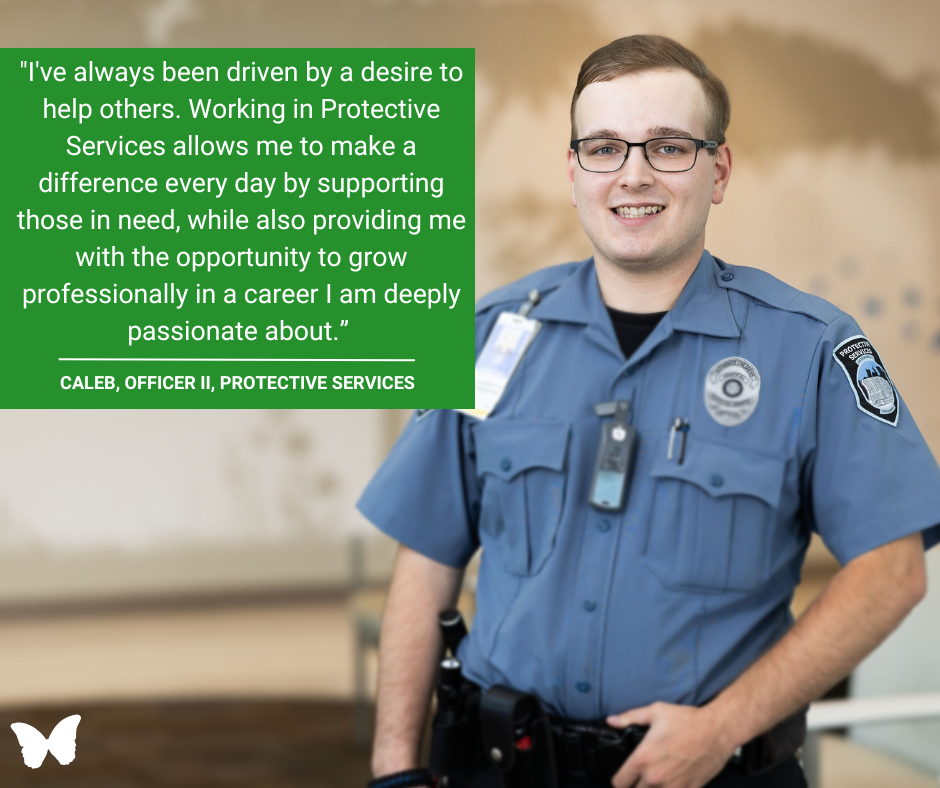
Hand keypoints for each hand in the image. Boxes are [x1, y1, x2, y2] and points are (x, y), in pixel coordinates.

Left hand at [606, 702, 737, 787]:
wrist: (717, 730)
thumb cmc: (687, 720)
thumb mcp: (655, 712)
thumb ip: (629, 718)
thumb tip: (611, 721)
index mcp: (643, 759)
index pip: (619, 782)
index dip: (618, 780)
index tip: (623, 776)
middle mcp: (655, 777)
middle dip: (634, 787)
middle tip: (639, 778)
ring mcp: (673, 787)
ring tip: (654, 781)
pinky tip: (672, 783)